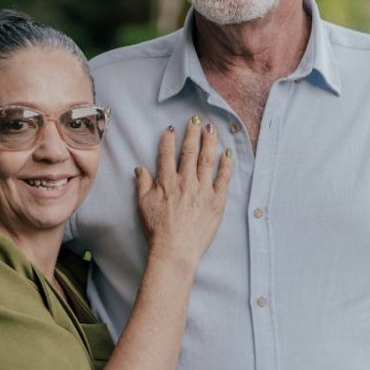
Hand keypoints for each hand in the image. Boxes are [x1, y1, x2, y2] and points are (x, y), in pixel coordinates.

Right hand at [136, 117, 231, 265]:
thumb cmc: (157, 230)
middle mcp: (185, 182)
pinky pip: (224, 178)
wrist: (175, 250)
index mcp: (167, 182)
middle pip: (190, 151)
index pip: (167, 154)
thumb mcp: (143, 205)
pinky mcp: (217, 201)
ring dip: (209, 141)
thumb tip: (141, 169)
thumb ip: (143, 185)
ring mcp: (203, 190)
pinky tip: (228, 153)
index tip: (171, 128)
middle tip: (196, 119)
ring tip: (211, 128)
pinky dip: (226, 164)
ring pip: (207, 159)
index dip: (169, 139)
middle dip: (193, 132)